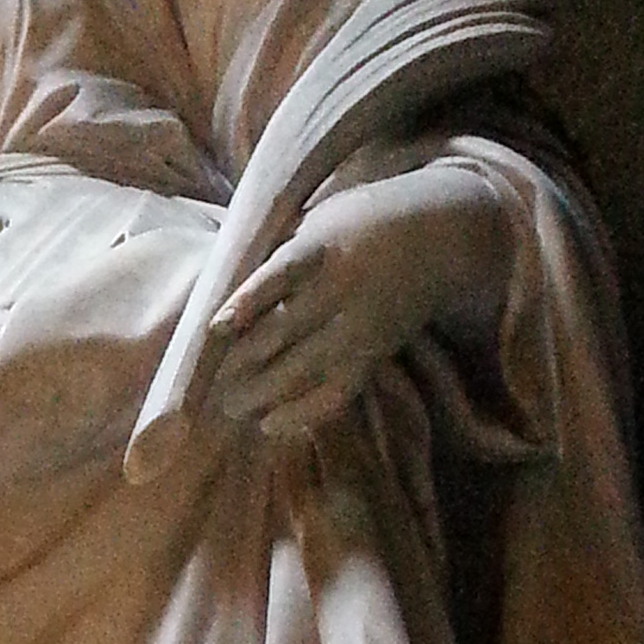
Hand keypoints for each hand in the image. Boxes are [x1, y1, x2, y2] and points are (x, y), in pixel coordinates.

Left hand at [205, 162, 510, 442]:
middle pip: (282, 331)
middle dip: (240, 362)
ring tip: (231, 407)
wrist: (437, 235)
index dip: (244, 304)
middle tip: (206, 384)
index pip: (277, 278)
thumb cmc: (356, 223)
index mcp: (320, 248)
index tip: (213, 329)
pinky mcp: (373, 353)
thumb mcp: (316, 219)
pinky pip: (336, 392)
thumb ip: (275, 252)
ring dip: (262, 393)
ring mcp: (358, 326)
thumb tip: (215, 284)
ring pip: (303, 368)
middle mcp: (339, 289)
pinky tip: (271, 425)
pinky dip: (302, 412)